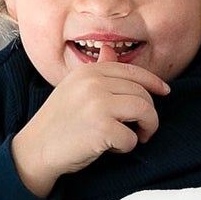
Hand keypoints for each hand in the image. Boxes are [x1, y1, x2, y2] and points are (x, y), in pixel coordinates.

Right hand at [10, 46, 170, 198]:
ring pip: (144, 111)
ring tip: (135, 137)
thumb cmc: (59, 122)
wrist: (35, 149)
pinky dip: (126, 147)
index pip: (132, 72)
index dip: (153, 83)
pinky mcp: (102, 128)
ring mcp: (98, 104)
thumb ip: (97, 71)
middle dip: (148, 114)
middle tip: (141, 129)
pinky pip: (132, 138)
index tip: (165, 92)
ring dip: (146, 129)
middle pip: (142, 94)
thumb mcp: (74, 88)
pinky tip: (111, 148)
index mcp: (89, 71)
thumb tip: (111, 50)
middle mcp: (93, 83)